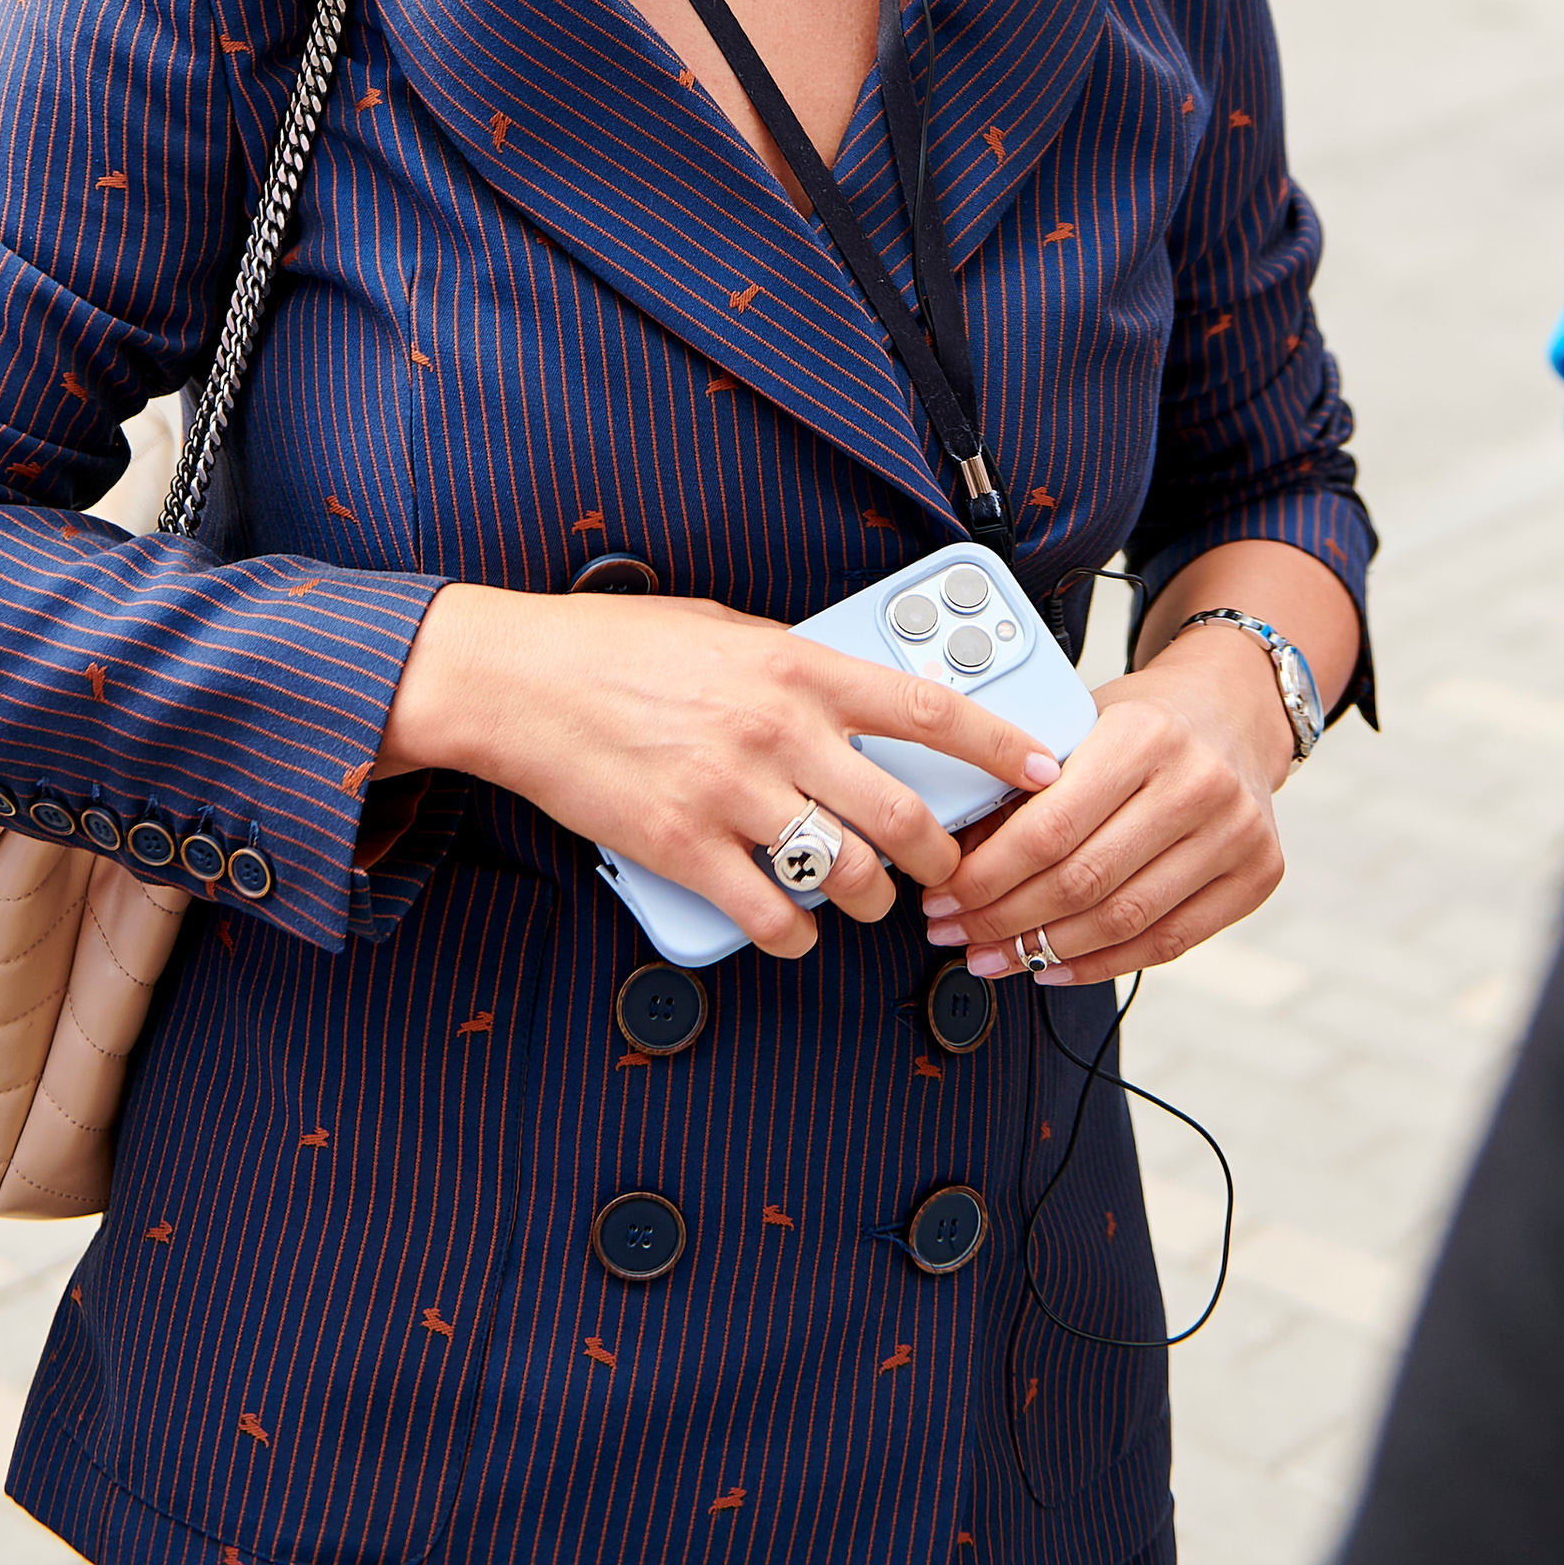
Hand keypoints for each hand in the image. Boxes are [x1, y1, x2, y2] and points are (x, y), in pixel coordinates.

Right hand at [384, 582, 1063, 959]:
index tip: (1044, 769)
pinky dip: (794, 936)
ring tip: (868, 902)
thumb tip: (850, 701)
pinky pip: (771, 916)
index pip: (926, 707)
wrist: (518, 680)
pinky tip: (793, 928)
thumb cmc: (618, 648)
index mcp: (795, 665)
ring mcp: (730, 794)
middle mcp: (776, 729)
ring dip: (872, 903)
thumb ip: (794, 666)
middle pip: (902, 816)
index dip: (998, 745)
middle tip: (946, 872)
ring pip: (847, 875)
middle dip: (942, 859)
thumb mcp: (726, 629)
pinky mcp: (681, 850)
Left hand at [919, 628, 1291, 983]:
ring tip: (993, 958)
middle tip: (956, 935)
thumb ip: (1025, 783)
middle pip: (1083, 881)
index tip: (943, 898)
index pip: (1050, 828)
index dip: (987, 875)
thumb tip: (954, 858)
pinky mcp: (1258, 874)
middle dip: (1005, 919)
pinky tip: (1053, 967)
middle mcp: (1198, 783)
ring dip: (1045, 951)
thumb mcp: (1080, 721)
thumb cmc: (1143, 720)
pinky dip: (1102, 964)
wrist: (1233, 710)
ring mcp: (1236, 832)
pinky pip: (1168, 942)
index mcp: (1143, 734)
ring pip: (1122, 921)